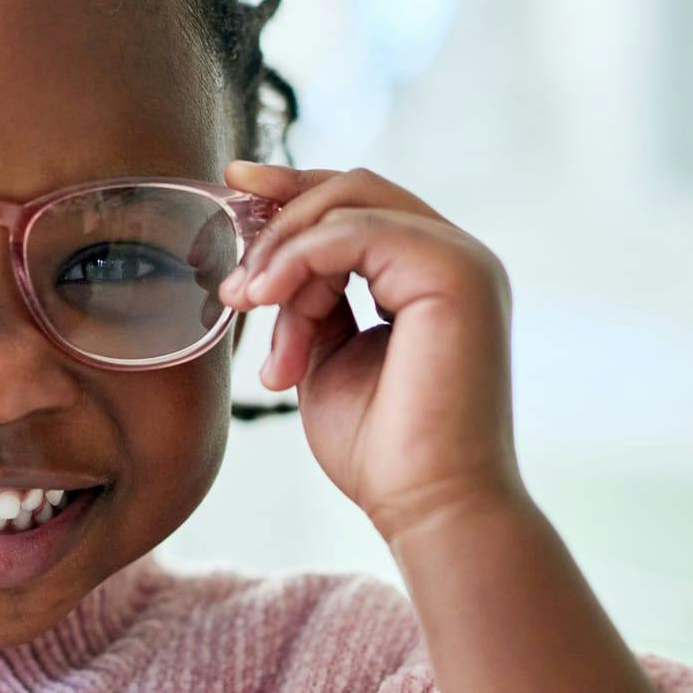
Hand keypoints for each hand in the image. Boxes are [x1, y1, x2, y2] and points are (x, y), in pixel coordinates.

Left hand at [218, 161, 522, 544]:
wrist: (427, 507)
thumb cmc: (382, 450)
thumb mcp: (326, 359)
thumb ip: (311, 305)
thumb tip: (273, 267)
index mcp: (431, 275)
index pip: (360, 204)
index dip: (294, 189)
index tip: (233, 185)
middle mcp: (455, 257)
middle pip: (355, 188)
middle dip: (279, 210)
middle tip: (231, 274)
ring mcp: (462, 260)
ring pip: (350, 203)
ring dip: (283, 252)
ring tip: (248, 306)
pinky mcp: (455, 273)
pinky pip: (356, 232)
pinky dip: (299, 260)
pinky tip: (266, 299)